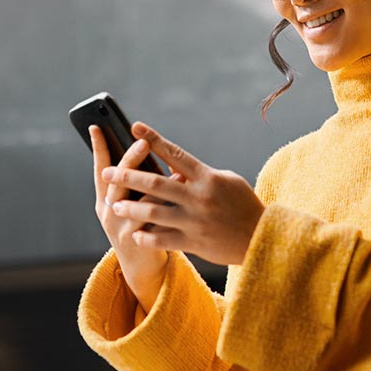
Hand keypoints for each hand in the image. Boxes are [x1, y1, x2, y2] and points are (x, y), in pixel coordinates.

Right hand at [90, 125, 177, 310]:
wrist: (142, 267)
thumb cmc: (139, 226)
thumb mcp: (128, 204)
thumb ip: (134, 183)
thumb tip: (146, 147)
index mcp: (104, 199)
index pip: (100, 168)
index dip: (98, 148)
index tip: (96, 126)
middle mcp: (108, 212)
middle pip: (117, 182)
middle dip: (130, 161)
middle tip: (143, 143)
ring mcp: (121, 228)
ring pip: (136, 202)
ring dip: (155, 184)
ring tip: (172, 168)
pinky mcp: (139, 242)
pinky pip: (155, 221)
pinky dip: (169, 205)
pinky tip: (182, 194)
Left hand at [101, 122, 264, 266]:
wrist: (262, 238)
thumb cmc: (243, 205)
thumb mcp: (226, 181)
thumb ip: (198, 174)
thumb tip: (172, 165)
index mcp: (207, 177)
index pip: (175, 153)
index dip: (153, 138)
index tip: (134, 127)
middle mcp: (198, 197)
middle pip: (155, 182)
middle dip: (128, 175)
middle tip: (108, 171)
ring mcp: (194, 221)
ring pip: (153, 212)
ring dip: (130, 206)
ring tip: (114, 203)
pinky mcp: (194, 243)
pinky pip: (162, 239)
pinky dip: (145, 236)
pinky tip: (134, 233)